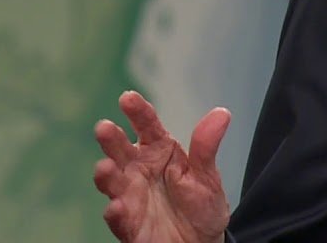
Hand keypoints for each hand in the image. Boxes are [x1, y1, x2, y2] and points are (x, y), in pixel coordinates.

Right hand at [94, 91, 231, 242]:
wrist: (199, 242)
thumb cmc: (200, 203)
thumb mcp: (206, 174)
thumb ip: (206, 146)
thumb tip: (222, 113)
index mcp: (159, 151)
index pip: (147, 126)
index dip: (138, 111)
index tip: (128, 97)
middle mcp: (138, 170)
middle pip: (121, 150)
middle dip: (111, 140)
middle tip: (104, 127)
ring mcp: (129, 195)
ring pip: (112, 182)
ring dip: (106, 175)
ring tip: (104, 167)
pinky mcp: (128, 223)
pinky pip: (118, 217)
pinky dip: (115, 211)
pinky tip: (117, 206)